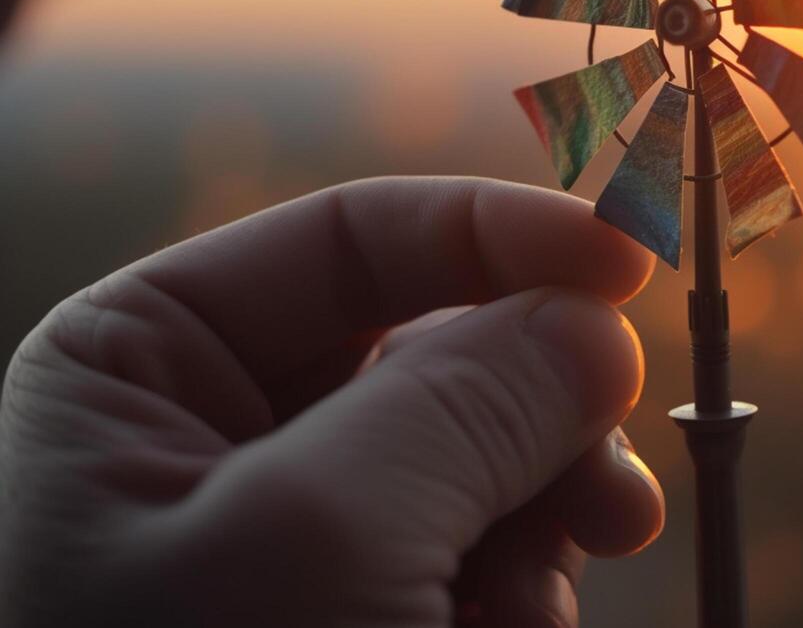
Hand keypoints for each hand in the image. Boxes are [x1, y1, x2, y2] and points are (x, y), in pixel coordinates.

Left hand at [0, 177, 662, 626]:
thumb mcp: (318, 540)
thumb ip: (468, 398)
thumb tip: (593, 318)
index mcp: (146, 366)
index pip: (357, 238)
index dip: (505, 234)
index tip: (636, 265)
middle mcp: (218, 436)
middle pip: (445, 355)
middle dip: (535, 426)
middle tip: (611, 507)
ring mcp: (295, 537)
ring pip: (486, 468)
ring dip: (534, 538)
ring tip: (515, 626)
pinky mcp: (356, 616)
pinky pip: (485, 567)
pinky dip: (514, 607)